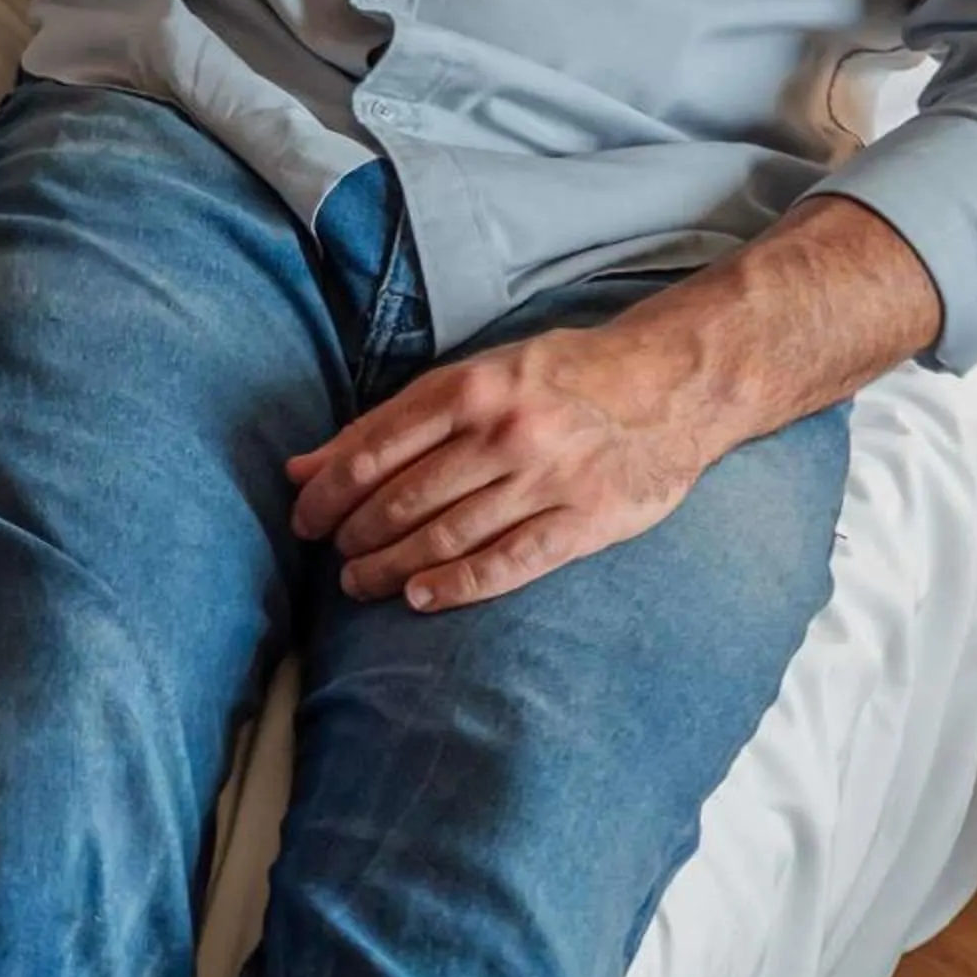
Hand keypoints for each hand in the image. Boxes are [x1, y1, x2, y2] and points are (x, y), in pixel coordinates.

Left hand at [287, 324, 713, 611]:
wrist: (674, 382)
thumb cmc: (558, 380)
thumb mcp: (474, 377)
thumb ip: (389, 423)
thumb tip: (302, 467)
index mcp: (471, 388)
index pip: (372, 452)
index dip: (327, 495)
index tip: (305, 520)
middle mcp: (505, 432)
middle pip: (402, 500)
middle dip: (354, 536)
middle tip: (336, 555)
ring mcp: (547, 478)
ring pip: (444, 536)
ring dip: (389, 568)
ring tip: (360, 583)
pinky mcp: (586, 520)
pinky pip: (506, 563)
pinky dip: (454, 585)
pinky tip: (419, 598)